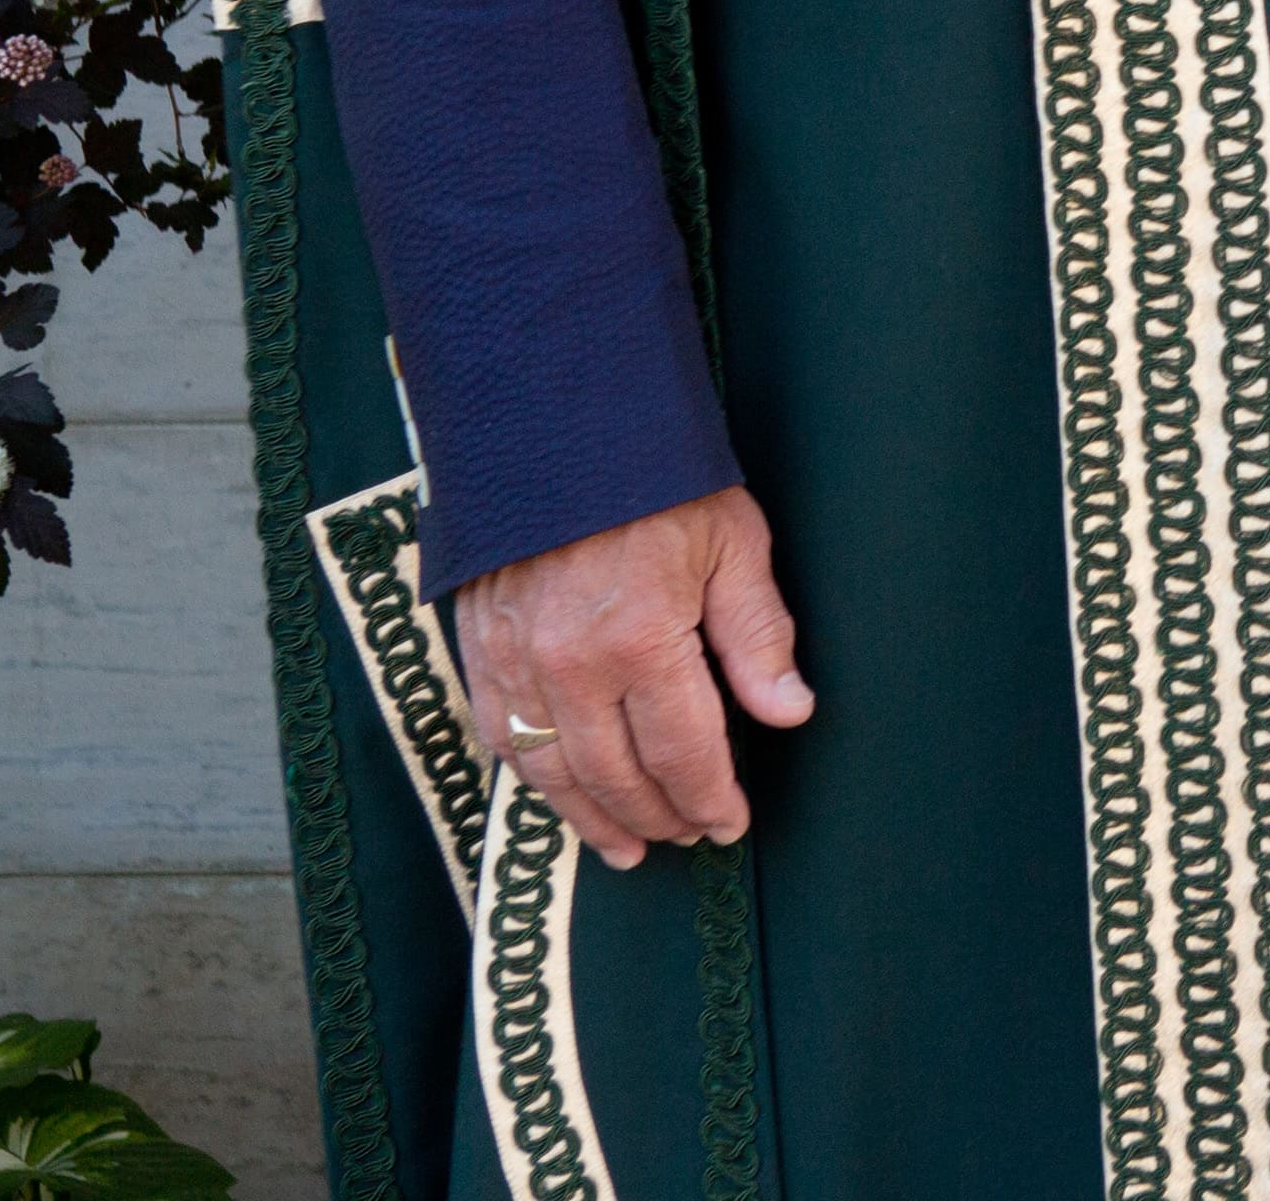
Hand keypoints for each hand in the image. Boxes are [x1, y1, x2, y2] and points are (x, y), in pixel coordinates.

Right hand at [450, 486, 815, 868]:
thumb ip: (758, 636)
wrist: (555, 420)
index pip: (682, 752)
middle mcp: (569, 665)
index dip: (709, 798)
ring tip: (627, 848)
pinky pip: (502, 736)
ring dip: (592, 818)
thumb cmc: (657, 478)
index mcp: (641, 640)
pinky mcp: (478, 647)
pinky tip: (561, 794)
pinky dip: (534, 777)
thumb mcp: (731, 542)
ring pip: (552, 771)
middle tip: (688, 837)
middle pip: (616, 775)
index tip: (730, 824)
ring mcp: (514, 661)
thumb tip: (791, 711)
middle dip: (659, 816)